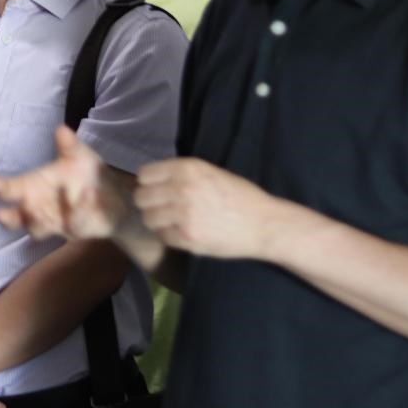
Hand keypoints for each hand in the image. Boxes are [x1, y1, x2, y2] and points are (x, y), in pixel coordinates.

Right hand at [0, 126, 131, 240]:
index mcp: (32, 186)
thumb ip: (69, 146)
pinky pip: (73, 226)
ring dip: (37, 221)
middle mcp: (37, 207)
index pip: (9, 189)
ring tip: (38, 212)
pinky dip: (76, 215)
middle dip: (9, 217)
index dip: (0, 188)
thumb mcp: (79, 157)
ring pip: (37, 228)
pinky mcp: (74, 230)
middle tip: (3, 214)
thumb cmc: (85, 174)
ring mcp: (53, 222)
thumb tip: (61, 129)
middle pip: (15, 217)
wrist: (114, 197)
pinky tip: (83, 202)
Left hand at [134, 157, 282, 258]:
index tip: (155, 191)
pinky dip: (169, 236)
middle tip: (162, 209)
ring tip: (171, 222)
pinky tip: (182, 233)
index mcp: (187, 168)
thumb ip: (181, 174)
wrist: (265, 224)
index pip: (144, 175)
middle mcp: (182, 188)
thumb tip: (151, 180)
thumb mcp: (210, 172)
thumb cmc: (240, 196)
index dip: (147, 184)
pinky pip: (162, 236)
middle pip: (141, 197)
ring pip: (148, 219)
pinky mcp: (188, 238)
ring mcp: (184, 214)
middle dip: (148, 203)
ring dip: (156, 221)